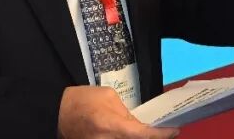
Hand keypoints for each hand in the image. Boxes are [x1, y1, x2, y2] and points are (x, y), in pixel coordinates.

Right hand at [57, 86, 178, 138]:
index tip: (175, 130)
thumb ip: (126, 112)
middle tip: (165, 132)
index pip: (144, 135)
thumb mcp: (108, 97)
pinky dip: (129, 138)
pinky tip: (134, 134)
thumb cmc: (83, 101)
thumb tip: (139, 123)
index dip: (162, 135)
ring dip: (138, 137)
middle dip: (151, 138)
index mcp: (113, 126)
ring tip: (149, 132)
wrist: (59, 113)